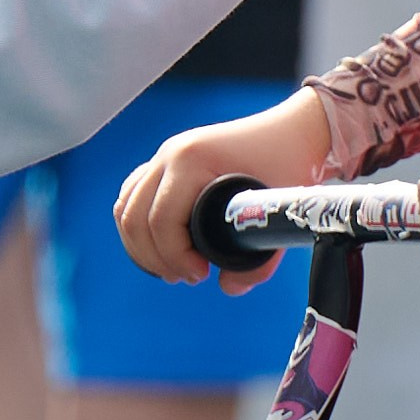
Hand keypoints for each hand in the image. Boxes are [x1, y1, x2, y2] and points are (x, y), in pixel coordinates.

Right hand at [114, 90, 332, 294]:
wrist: (293, 131)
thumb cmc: (288, 163)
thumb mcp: (276, 215)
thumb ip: (258, 262)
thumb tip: (229, 287)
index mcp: (191, 159)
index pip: (160, 220)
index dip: (174, 257)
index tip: (201, 274)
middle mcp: (170, 154)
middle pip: (133, 217)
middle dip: (155, 257)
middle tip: (187, 276)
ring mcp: (164, 155)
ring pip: (125, 207)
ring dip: (141, 245)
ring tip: (172, 268)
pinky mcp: (167, 162)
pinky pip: (132, 196)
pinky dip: (138, 225)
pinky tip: (158, 246)